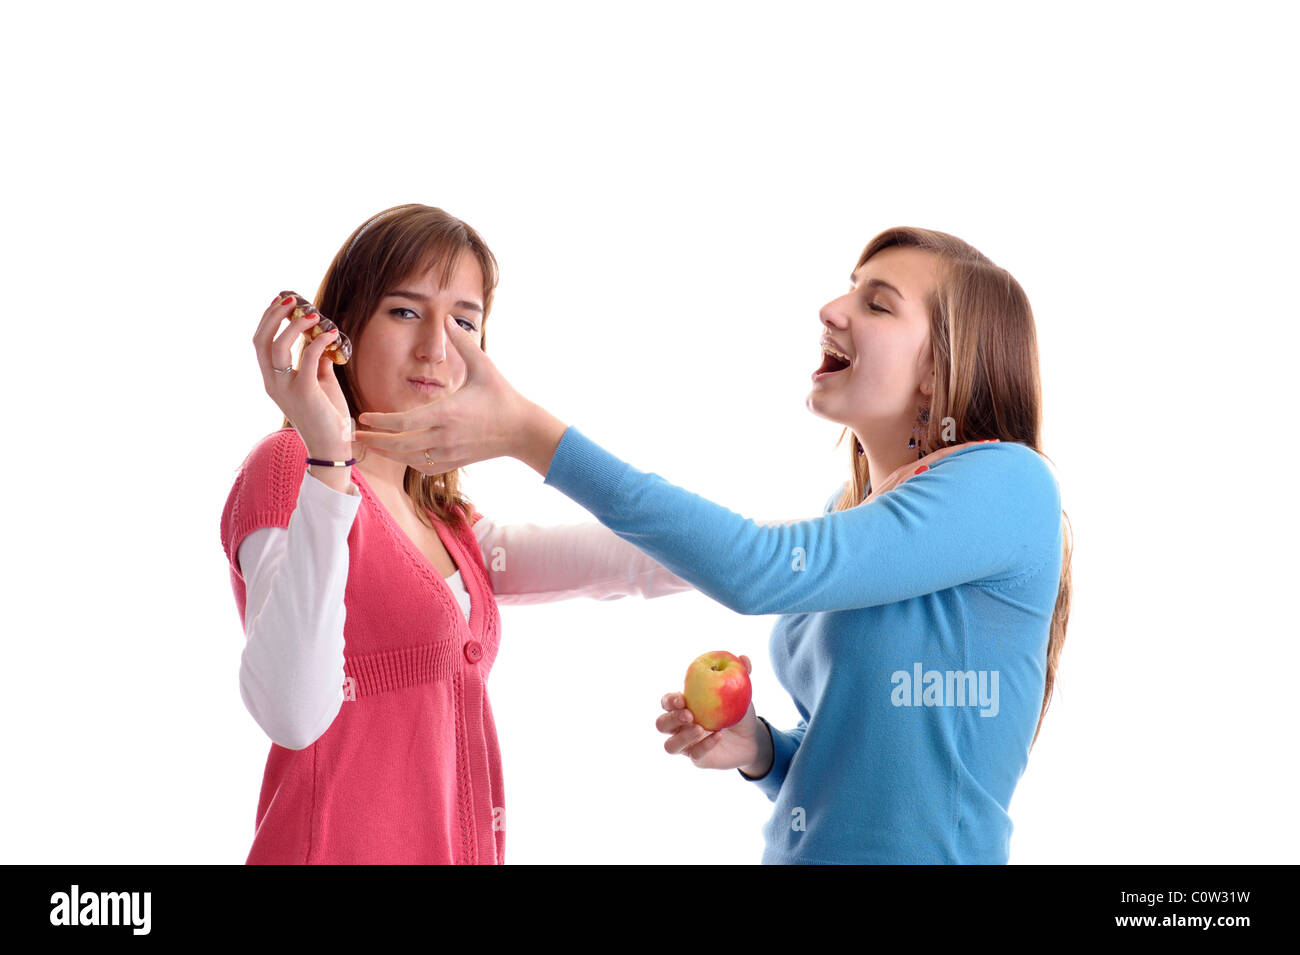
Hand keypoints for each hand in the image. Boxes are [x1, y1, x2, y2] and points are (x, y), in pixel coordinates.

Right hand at [254, 292, 353, 456]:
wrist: (332, 446)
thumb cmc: (326, 415)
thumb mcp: (319, 382)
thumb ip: (315, 361)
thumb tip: (321, 338)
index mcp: (273, 379)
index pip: (260, 343)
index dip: (268, 319)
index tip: (281, 301)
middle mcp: (273, 382)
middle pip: (261, 341)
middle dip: (274, 316)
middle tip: (292, 299)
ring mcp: (286, 388)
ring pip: (279, 347)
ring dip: (295, 325)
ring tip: (314, 314)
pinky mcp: (304, 392)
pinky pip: (308, 358)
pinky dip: (319, 342)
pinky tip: (331, 333)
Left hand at [353, 314, 565, 475]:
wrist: (522, 429)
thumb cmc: (502, 396)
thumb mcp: (484, 366)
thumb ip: (462, 343)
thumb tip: (446, 319)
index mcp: (447, 413)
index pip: (404, 422)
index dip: (381, 421)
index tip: (364, 416)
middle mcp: (445, 436)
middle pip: (400, 445)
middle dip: (375, 440)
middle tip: (355, 434)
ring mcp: (450, 452)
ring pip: (409, 459)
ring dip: (387, 453)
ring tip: (371, 445)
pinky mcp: (455, 462)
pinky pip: (425, 467)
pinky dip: (408, 462)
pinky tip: (399, 454)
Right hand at [656, 655, 765, 770]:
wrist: (751, 737)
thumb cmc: (738, 709)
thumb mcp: (741, 691)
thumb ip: (741, 674)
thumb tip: (744, 657)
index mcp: (683, 705)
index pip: (666, 702)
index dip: (669, 701)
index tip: (682, 699)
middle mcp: (679, 726)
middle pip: (661, 724)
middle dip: (672, 719)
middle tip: (690, 715)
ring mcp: (686, 744)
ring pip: (670, 746)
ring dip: (682, 737)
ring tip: (700, 728)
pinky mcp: (697, 758)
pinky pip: (694, 755)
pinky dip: (704, 745)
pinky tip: (718, 737)